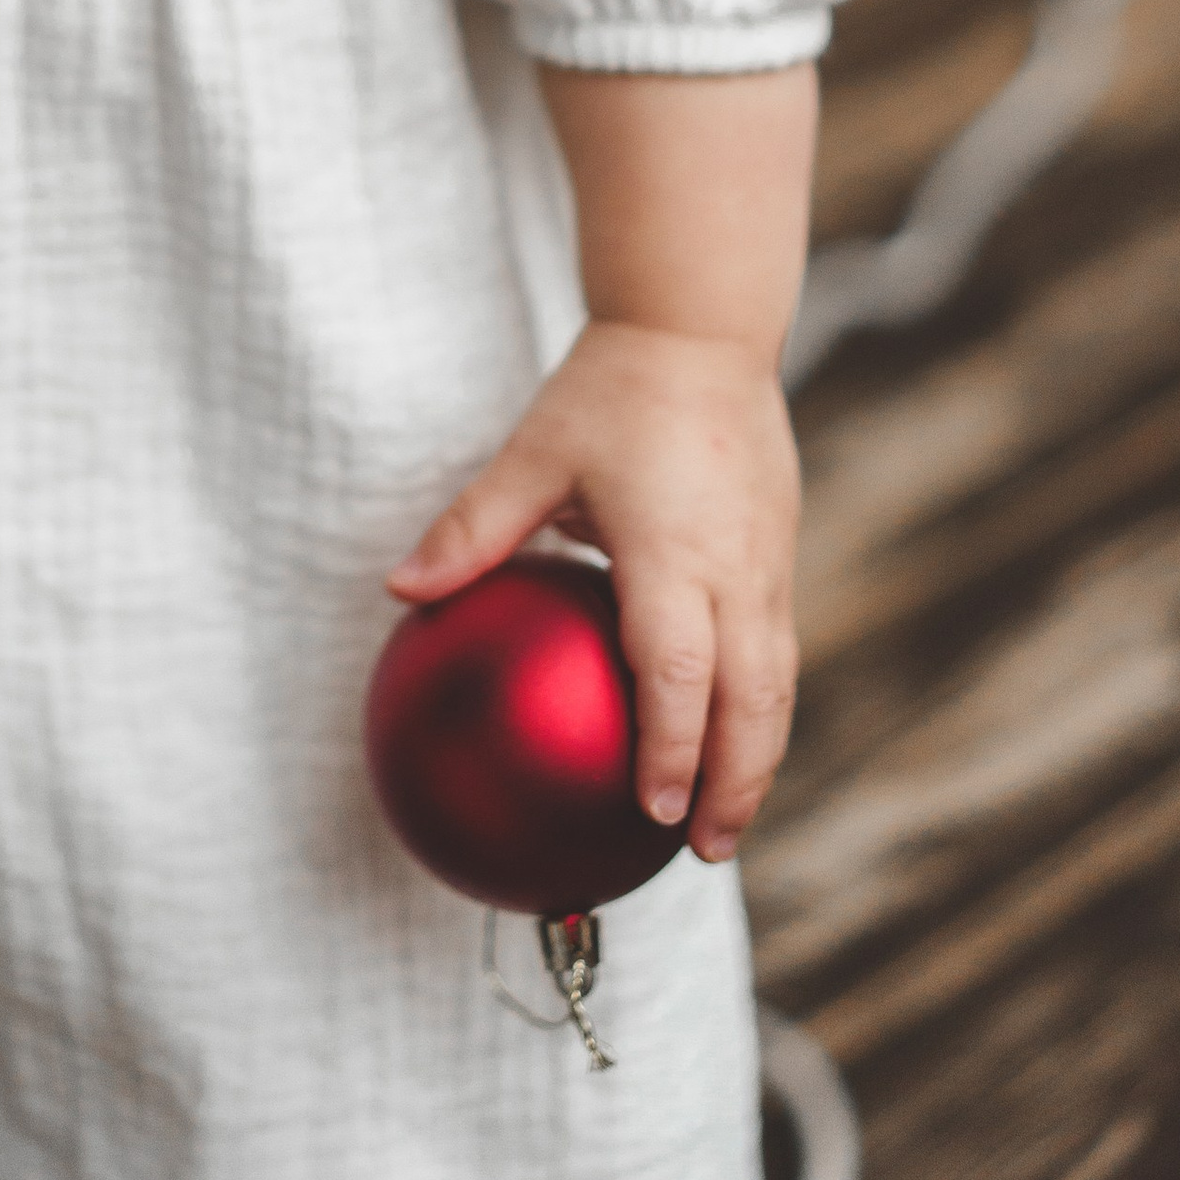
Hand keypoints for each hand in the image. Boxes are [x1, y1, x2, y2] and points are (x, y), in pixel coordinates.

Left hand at [386, 319, 800, 860]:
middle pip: (751, 703)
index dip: (672, 748)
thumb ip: (473, 528)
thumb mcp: (533, 454)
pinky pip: (779, 648)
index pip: (679, 672)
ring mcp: (768, 563)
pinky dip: (763, 707)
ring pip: (777, 683)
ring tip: (727, 824)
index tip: (652, 810)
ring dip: (759, 758)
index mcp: (671, 551)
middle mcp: (733, 568)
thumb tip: (399, 588)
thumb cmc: (610, 391)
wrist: (702, 327)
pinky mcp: (780, 551)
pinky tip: (734, 738)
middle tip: (703, 852)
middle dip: (734, 785)